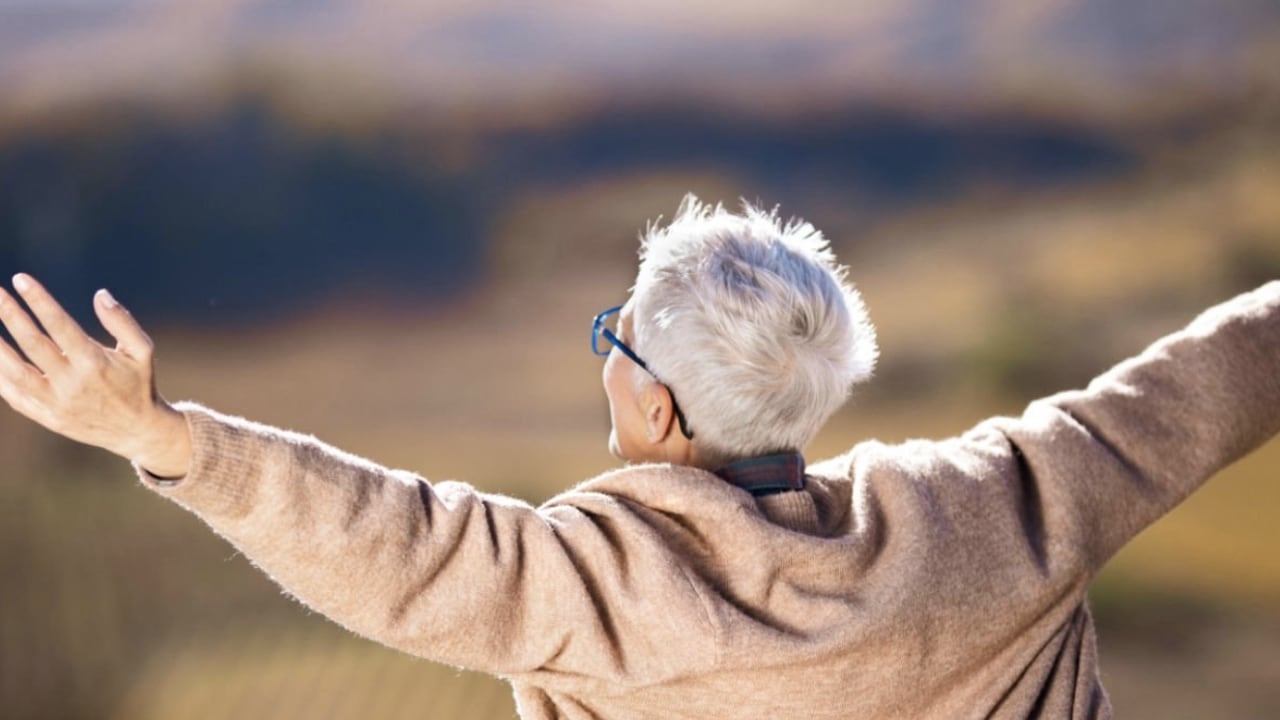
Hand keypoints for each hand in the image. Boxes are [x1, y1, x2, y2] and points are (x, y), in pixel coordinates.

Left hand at [0, 274, 190, 477]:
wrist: (137, 431)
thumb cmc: (138, 383)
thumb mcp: (142, 350)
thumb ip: (122, 321)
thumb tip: (100, 294)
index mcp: (95, 363)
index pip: (59, 325)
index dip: (39, 300)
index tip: (21, 279)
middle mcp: (72, 383)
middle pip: (33, 344)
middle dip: (10, 315)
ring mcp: (56, 403)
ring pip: (14, 373)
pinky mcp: (47, 418)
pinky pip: (14, 395)